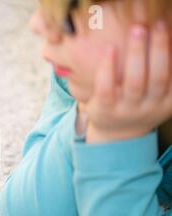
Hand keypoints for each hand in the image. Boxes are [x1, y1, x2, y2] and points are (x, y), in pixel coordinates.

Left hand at [82, 22, 171, 142]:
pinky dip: (108, 68)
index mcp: (167, 102)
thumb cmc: (139, 105)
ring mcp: (126, 110)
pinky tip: (110, 49)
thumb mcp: (158, 97)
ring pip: (134, 82)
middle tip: (156, 25)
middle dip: (159, 49)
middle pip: (158, 77)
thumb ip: (166, 78)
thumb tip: (168, 44)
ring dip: (137, 53)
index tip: (169, 31)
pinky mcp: (105, 109)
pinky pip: (106, 88)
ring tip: (137, 30)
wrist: (115, 135)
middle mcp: (149, 107)